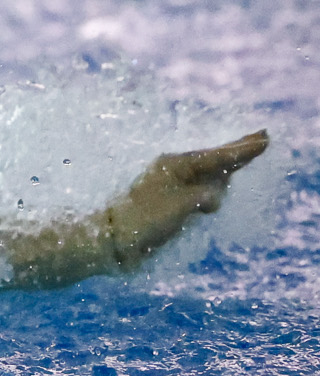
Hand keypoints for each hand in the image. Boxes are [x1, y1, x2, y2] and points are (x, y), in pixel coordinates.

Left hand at [104, 130, 268, 268]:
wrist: (110, 239)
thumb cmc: (144, 220)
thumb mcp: (181, 205)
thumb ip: (204, 196)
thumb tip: (214, 197)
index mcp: (176, 164)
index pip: (218, 155)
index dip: (243, 149)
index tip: (264, 138)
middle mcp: (174, 170)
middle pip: (214, 158)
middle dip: (238, 149)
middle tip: (262, 136)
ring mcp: (171, 184)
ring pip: (208, 172)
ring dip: (227, 165)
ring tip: (246, 152)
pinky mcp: (169, 200)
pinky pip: (200, 187)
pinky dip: (214, 183)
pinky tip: (221, 180)